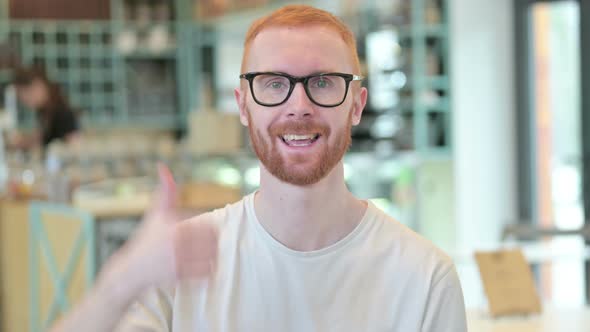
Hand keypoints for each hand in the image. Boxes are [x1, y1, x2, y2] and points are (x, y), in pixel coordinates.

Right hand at [103, 164, 218, 295]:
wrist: (131, 269)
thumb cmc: (146, 238)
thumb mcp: (155, 213)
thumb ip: (165, 192)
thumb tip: (163, 167)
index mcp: (175, 227)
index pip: (208, 226)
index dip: (207, 228)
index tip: (201, 230)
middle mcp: (177, 245)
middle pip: (213, 241)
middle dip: (212, 241)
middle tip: (207, 242)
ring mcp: (178, 262)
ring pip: (212, 257)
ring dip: (212, 255)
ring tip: (205, 254)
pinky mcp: (179, 277)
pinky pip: (206, 272)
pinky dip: (208, 270)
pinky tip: (200, 266)